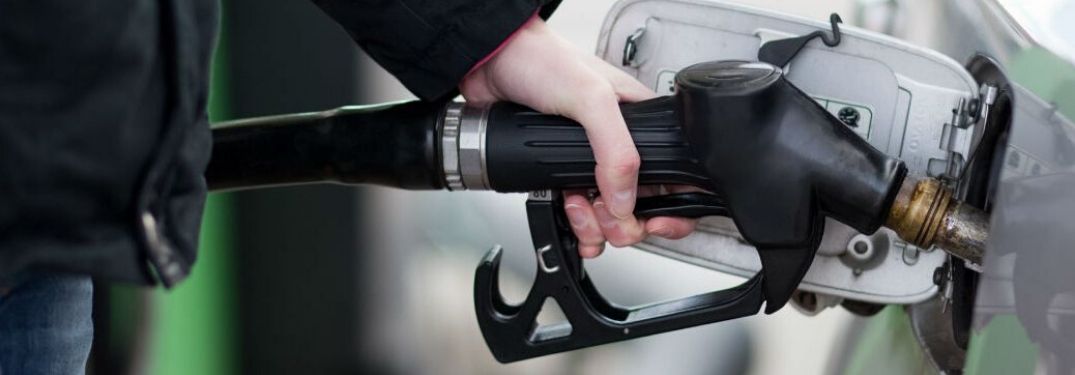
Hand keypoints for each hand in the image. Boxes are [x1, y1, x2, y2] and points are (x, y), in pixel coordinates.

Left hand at [460, 15, 696, 257]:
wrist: (493, 62)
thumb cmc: (544, 60)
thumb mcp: (591, 98)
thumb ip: (616, 150)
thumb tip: (625, 200)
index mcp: (641, 124)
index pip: (674, 175)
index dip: (670, 207)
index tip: (654, 221)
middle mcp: (619, 146)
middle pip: (642, 207)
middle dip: (625, 223)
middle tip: (605, 217)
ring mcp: (590, 163)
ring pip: (609, 217)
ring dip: (596, 226)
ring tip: (578, 207)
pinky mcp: (560, 173)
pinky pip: (579, 214)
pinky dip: (576, 225)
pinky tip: (567, 212)